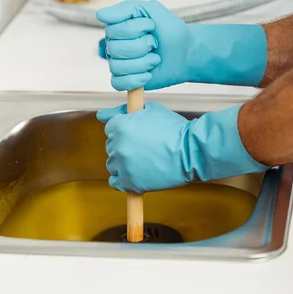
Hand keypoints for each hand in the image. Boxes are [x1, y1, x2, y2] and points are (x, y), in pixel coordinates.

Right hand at [96, 0, 266, 91]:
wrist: (186, 52)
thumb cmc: (169, 30)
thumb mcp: (151, 10)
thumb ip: (125, 9)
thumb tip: (100, 15)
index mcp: (116, 28)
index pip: (112, 29)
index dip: (136, 28)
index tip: (151, 25)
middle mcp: (113, 46)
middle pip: (115, 49)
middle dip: (142, 46)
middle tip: (154, 44)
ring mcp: (118, 64)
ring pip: (118, 67)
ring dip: (143, 63)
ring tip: (155, 59)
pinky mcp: (124, 81)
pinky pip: (118, 83)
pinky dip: (136, 80)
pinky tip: (148, 74)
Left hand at [97, 102, 267, 193]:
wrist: (191, 152)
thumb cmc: (173, 129)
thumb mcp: (149, 110)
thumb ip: (122, 111)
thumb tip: (101, 115)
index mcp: (120, 126)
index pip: (110, 128)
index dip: (124, 130)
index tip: (136, 134)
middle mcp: (117, 145)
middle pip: (111, 146)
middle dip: (125, 146)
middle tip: (145, 148)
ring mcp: (122, 165)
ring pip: (113, 164)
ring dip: (124, 163)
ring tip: (144, 161)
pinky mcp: (129, 183)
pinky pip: (115, 182)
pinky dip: (122, 179)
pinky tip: (135, 175)